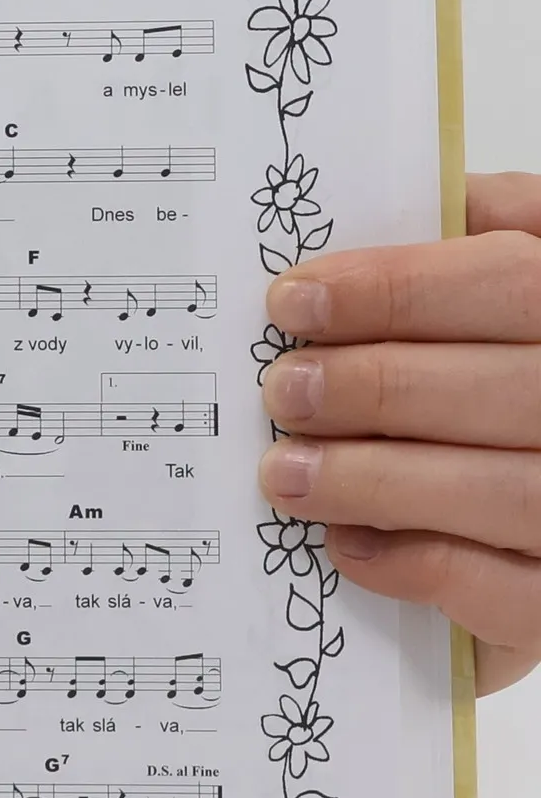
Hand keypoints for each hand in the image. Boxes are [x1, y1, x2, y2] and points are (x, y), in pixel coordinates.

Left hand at [259, 171, 540, 694]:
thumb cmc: (521, 371)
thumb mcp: (523, 281)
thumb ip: (485, 238)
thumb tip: (400, 203)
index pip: (513, 284)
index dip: (399, 290)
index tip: (293, 299)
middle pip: (505, 391)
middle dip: (375, 386)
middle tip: (280, 389)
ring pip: (501, 494)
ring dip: (375, 479)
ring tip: (282, 470)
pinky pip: (504, 594)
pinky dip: (415, 566)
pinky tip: (345, 543)